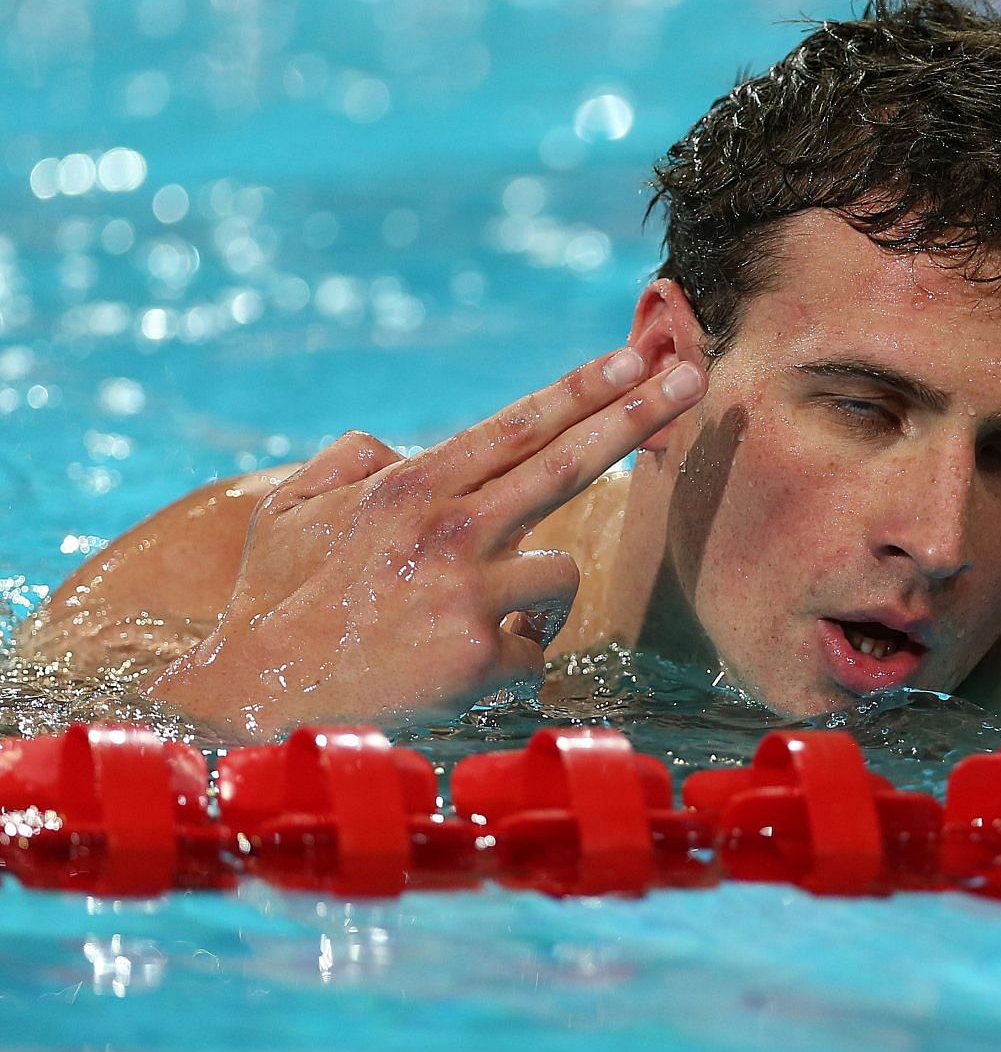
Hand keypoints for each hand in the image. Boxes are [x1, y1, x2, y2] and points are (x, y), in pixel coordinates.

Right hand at [147, 347, 705, 738]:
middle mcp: (450, 529)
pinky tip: (452, 672)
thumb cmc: (274, 603)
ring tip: (463, 623)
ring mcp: (471, 593)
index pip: (518, 425)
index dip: (584, 388)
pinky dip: (506, 661)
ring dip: (533, 599)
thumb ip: (347, 464)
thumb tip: (393, 448)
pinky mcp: (483, 657)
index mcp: (412, 487)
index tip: (636, 355)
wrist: (256, 696)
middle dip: (639, 414)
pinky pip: (534, 649)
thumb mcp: (289, 511)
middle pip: (569, 462)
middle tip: (694, 377)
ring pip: (560, 574)